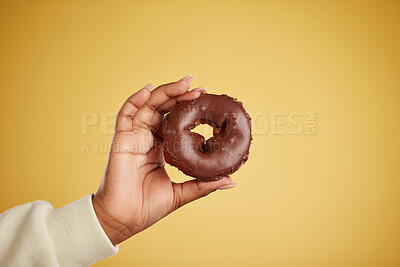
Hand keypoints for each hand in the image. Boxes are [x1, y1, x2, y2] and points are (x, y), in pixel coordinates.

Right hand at [92, 76, 235, 244]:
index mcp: (160, 150)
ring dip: (165, 93)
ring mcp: (134, 138)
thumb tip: (231, 182)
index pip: (174, 122)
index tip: (205, 101)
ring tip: (184, 83)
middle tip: (200, 89)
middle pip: (163, 110)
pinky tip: (148, 89)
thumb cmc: (147, 208)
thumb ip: (203, 185)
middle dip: (180, 97)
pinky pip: (126, 115)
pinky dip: (135, 100)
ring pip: (148, 107)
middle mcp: (147, 140)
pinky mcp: (122, 140)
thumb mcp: (181, 194)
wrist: (123, 220)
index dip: (187, 110)